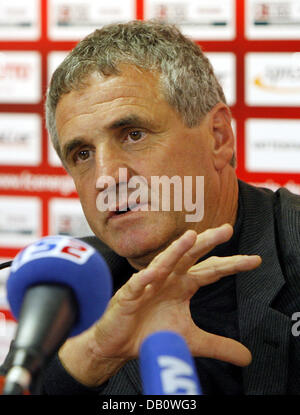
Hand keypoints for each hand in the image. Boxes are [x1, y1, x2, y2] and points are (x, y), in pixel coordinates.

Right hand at [58, 224, 260, 386]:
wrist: (120, 345)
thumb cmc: (152, 334)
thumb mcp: (192, 340)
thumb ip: (218, 344)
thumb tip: (246, 356)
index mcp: (183, 285)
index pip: (211, 271)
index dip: (232, 264)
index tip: (254, 260)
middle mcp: (168, 279)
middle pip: (191, 257)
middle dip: (208, 242)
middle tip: (227, 229)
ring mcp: (149, 284)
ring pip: (164, 262)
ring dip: (177, 249)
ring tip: (192, 237)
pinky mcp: (129, 296)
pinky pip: (138, 284)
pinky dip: (146, 277)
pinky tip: (155, 271)